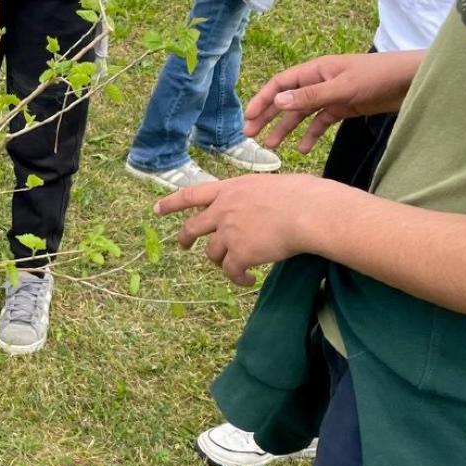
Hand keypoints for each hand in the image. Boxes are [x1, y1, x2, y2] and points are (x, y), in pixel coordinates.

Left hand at [154, 174, 345, 283]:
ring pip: (212, 254)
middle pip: (192, 228)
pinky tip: (248, 281)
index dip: (171, 203)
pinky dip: (238, 278)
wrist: (308, 212)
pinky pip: (231, 272)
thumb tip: (260, 207)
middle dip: (184, 239)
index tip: (156, 209)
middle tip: (182, 246)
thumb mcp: (269, 185)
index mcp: (230, 189)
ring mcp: (228, 232)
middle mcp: (223, 210)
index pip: (191, 194)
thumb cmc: (302, 195)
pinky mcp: (239, 254)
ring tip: (236, 267)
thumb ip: (254, 197)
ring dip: (222, 261)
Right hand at [244, 50, 420, 151]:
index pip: (280, 84)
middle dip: (267, 117)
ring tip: (272, 147)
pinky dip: (311, 135)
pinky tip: (304, 150)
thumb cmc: (378, 76)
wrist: (411, 81)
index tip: (248, 118)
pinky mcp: (343, 108)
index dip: (262, 100)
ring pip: (301, 114)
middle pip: (286, 100)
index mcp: (315, 70)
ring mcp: (331, 96)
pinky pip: (320, 123)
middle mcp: (319, 82)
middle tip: (250, 136)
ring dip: (286, 129)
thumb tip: (277, 103)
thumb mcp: (342, 88)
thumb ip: (310, 97)